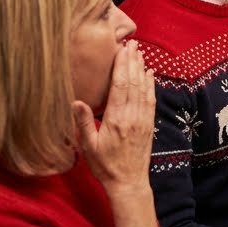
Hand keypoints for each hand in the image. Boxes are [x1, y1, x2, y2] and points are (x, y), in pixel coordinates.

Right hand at [73, 40, 155, 192]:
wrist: (128, 182)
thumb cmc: (105, 166)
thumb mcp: (88, 146)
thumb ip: (83, 123)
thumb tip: (76, 101)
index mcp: (116, 119)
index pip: (120, 86)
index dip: (122, 66)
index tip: (122, 50)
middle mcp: (133, 116)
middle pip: (134, 83)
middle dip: (132, 62)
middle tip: (132, 44)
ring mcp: (143, 120)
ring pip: (144, 89)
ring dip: (142, 69)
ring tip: (140, 53)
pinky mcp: (149, 124)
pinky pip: (151, 100)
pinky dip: (151, 85)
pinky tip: (150, 74)